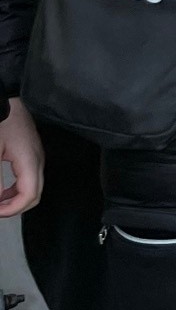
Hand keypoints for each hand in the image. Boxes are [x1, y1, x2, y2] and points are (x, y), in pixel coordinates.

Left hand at [0, 101, 41, 217]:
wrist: (7, 100)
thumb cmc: (1, 122)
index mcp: (30, 160)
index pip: (30, 195)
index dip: (12, 210)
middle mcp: (38, 160)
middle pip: (35, 194)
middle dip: (14, 207)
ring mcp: (37, 156)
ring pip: (34, 188)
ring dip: (15, 200)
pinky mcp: (32, 153)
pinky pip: (30, 178)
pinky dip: (17, 190)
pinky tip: (3, 191)